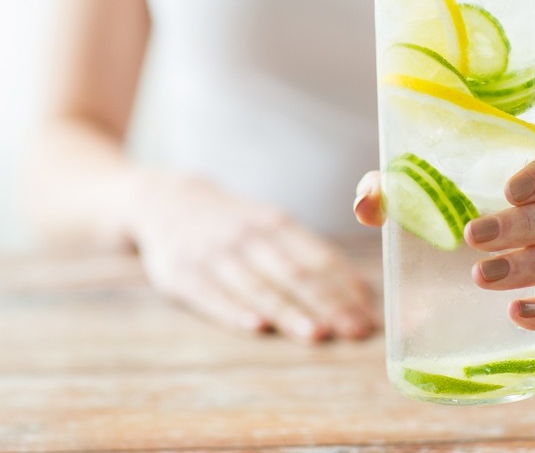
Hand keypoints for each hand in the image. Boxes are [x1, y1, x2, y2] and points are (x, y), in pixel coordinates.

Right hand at [135, 175, 377, 342]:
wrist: (164, 200)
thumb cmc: (233, 223)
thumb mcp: (268, 223)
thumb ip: (308, 254)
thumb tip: (359, 291)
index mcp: (275, 224)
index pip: (318, 258)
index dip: (346, 288)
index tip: (369, 316)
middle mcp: (248, 237)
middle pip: (294, 274)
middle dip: (328, 305)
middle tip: (355, 332)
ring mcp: (214, 255)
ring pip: (258, 287)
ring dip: (289, 312)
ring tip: (318, 335)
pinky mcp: (183, 274)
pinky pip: (212, 295)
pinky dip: (234, 311)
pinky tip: (256, 327)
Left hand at [354, 136, 534, 331]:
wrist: (534, 257)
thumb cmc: (479, 212)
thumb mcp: (443, 193)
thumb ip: (400, 188)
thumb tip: (367, 204)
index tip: (512, 188)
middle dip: (524, 225)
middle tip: (473, 236)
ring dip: (531, 266)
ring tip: (481, 275)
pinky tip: (518, 314)